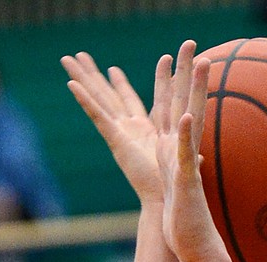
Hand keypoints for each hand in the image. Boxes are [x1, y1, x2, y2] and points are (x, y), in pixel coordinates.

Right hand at [63, 48, 171, 206]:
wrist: (164, 200)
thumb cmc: (172, 184)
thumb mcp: (180, 152)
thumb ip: (185, 141)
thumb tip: (200, 142)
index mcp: (141, 131)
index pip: (128, 101)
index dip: (121, 85)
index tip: (112, 69)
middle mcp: (126, 130)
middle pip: (106, 95)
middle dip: (92, 75)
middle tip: (77, 56)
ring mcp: (118, 134)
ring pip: (97, 98)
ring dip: (82, 78)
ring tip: (67, 59)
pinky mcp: (116, 140)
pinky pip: (97, 115)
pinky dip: (84, 99)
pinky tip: (72, 84)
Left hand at [155, 46, 221, 261]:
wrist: (192, 245)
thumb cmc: (184, 219)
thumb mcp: (176, 184)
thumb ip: (178, 165)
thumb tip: (181, 156)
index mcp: (176, 150)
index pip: (174, 108)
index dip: (173, 82)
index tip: (175, 55)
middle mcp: (183, 151)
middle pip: (185, 103)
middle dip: (188, 73)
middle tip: (193, 44)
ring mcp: (186, 164)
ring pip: (189, 121)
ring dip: (194, 93)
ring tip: (200, 65)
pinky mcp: (186, 181)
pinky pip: (185, 156)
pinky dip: (184, 137)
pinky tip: (185, 117)